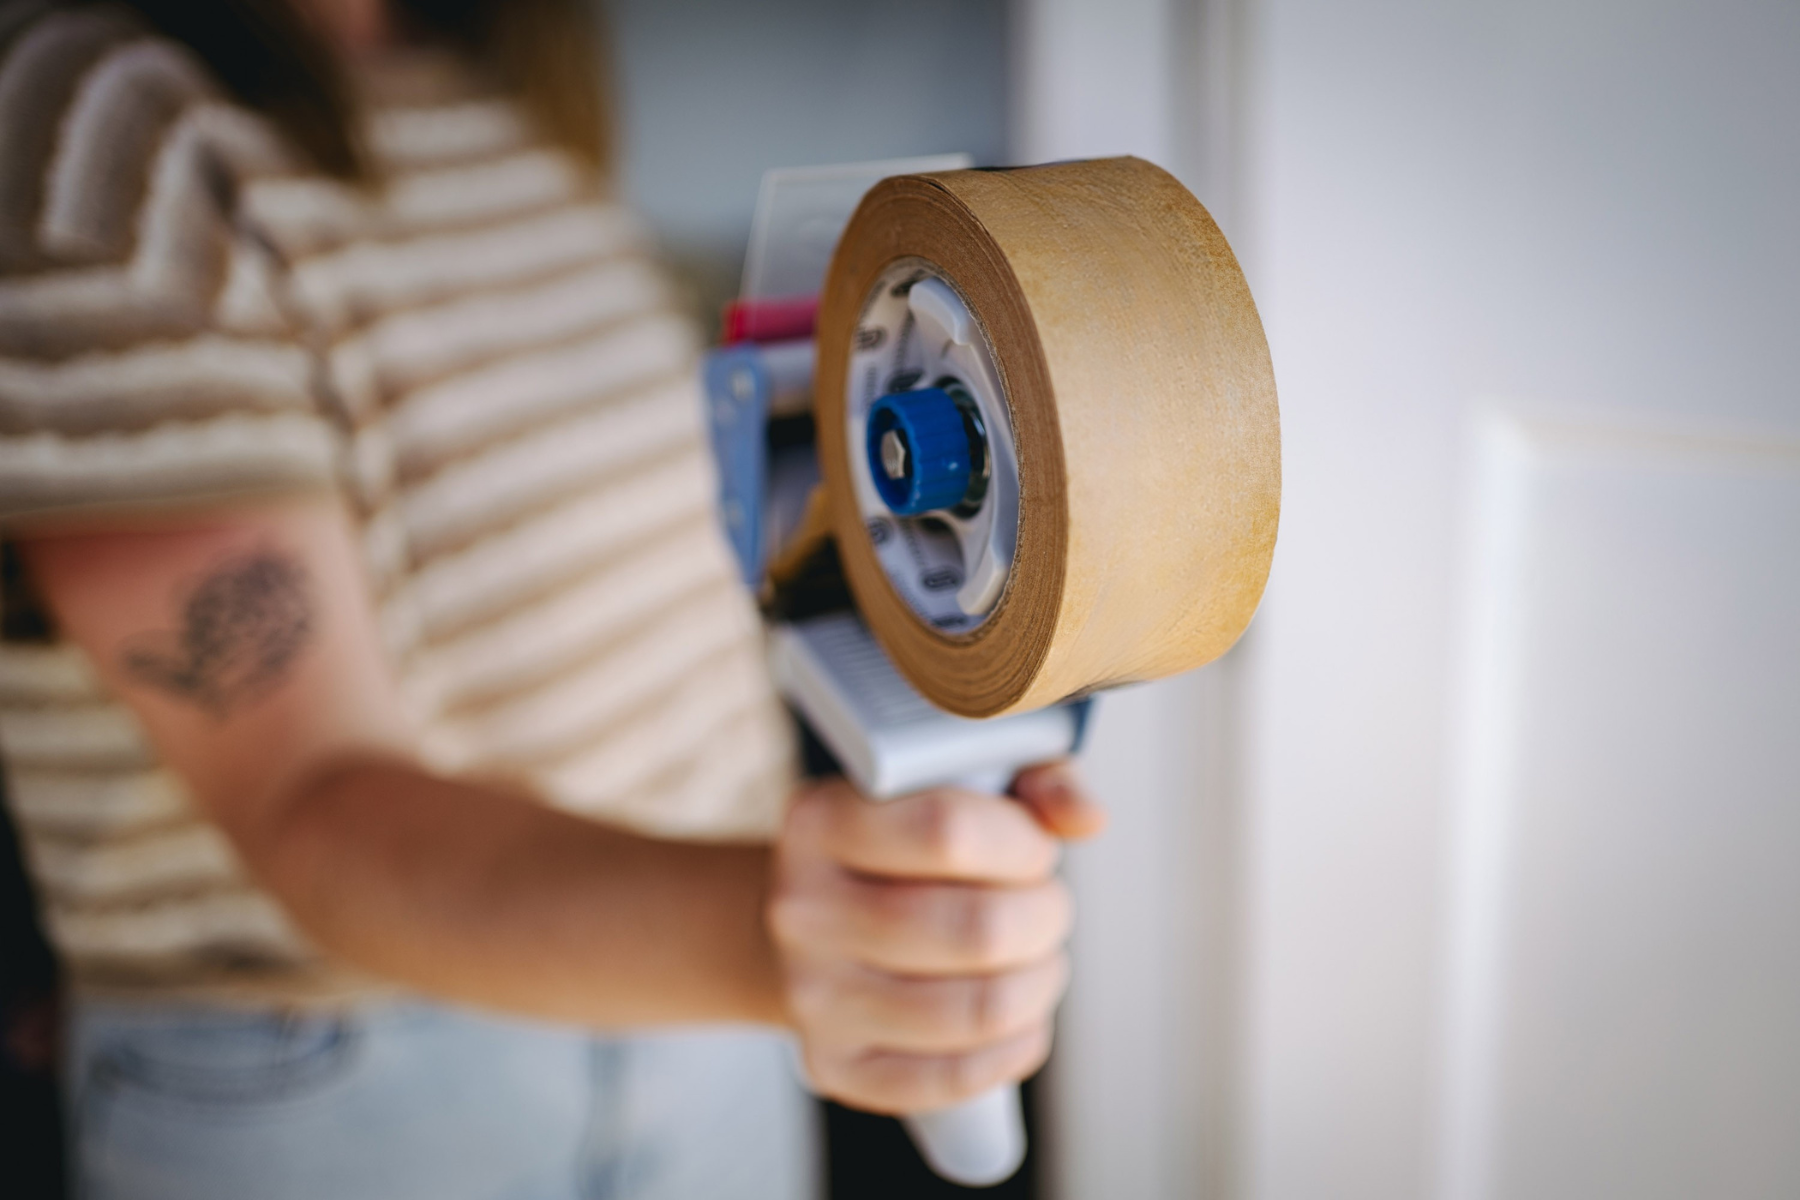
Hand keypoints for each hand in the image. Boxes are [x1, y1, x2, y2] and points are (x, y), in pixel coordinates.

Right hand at [768, 761, 1104, 1113]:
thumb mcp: (954, 782)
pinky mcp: (833, 1066)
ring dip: (1040, 982)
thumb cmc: (899, 850)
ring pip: (981, 1008)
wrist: (806, 923)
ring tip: (1035, 958)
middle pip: (978, 930)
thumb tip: (1086, 817)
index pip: (948, 829)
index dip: (1023, 843)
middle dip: (1045, 916)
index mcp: (820, 820)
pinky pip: (956, 1079)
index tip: (1035, 848)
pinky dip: (1015, 1048)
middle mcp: (802, 910)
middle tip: (1043, 906)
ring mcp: (811, 996)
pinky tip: (1020, 1017)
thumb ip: (1031, 779)